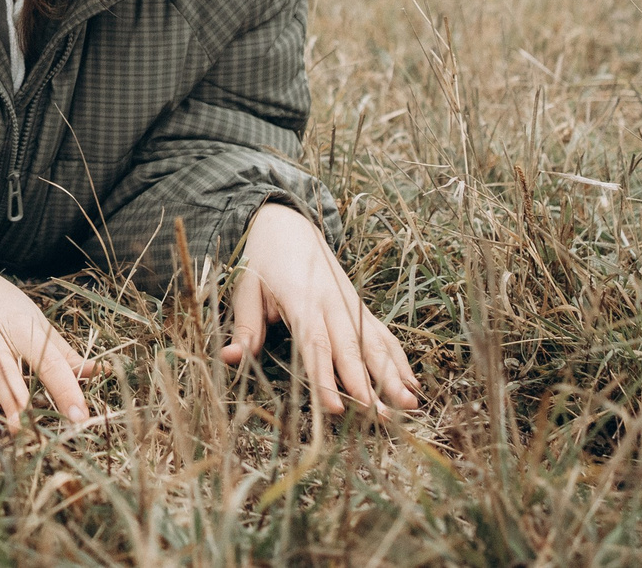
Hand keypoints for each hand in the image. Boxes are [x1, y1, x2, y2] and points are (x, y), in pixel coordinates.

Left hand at [222, 202, 418, 417]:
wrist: (288, 225)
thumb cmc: (263, 261)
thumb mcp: (246, 288)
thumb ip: (245, 326)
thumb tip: (230, 359)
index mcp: (301, 298)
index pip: (315, 344)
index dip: (325, 377)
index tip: (336, 408)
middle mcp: (332, 303)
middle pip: (351, 348)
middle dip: (367, 384)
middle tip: (380, 417)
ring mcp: (350, 304)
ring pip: (375, 343)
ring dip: (393, 375)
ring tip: (410, 405)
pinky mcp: (360, 307)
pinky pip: (383, 335)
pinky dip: (399, 360)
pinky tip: (412, 385)